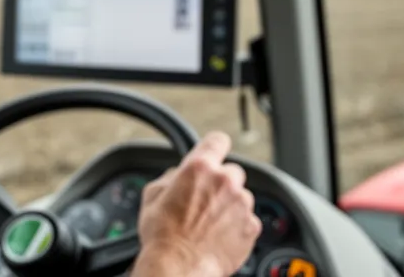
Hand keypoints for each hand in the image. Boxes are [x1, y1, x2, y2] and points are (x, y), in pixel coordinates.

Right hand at [132, 132, 261, 276]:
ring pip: (240, 197)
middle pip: (232, 171)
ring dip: (229, 205)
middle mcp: (226, 181)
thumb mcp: (152, 194)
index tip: (214, 152)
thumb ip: (171, 176)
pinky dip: (237, 226)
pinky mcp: (251, 227)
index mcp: (200, 168)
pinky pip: (247, 220)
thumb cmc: (162, 234)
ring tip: (208, 224)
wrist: (178, 267)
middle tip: (204, 201)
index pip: (217, 140)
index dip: (214, 147)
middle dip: (220, 182)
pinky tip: (218, 236)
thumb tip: (179, 174)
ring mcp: (242, 204)